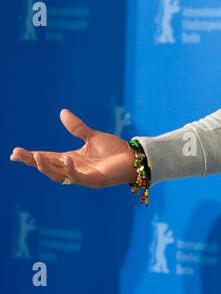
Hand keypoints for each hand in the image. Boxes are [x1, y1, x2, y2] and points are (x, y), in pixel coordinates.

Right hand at [10, 109, 136, 188]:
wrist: (134, 159)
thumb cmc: (114, 150)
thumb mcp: (92, 136)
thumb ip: (77, 127)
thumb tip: (62, 112)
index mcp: (71, 159)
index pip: (47, 158)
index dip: (31, 157)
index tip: (14, 153)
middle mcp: (74, 169)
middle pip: (48, 168)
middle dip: (32, 162)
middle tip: (17, 154)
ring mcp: (83, 177)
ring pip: (59, 175)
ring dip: (46, 167)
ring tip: (35, 156)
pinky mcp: (94, 181)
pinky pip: (78, 177)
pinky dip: (71, 169)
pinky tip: (66, 158)